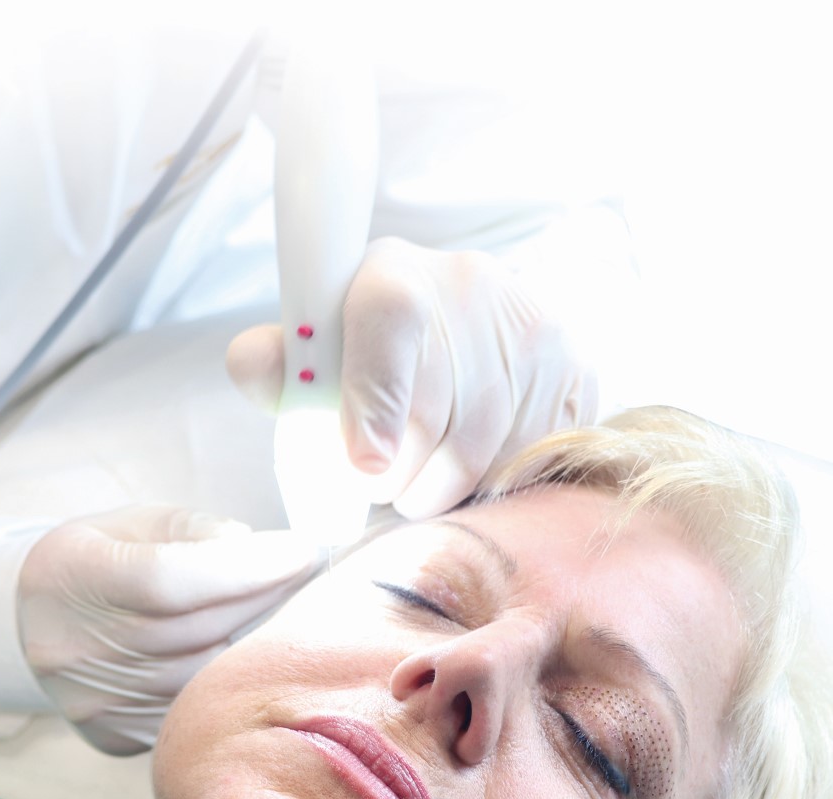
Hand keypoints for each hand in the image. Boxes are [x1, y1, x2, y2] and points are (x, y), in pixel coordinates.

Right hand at [17, 505, 317, 754]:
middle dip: (267, 596)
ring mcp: (92, 701)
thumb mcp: (137, 522)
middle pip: (196, 629)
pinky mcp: (115, 735)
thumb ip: (194, 531)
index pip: (167, 579)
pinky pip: (196, 709)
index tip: (300, 549)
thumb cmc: (104, 560)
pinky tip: (250, 652)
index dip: (243, 567)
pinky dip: (230, 680)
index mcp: (67, 576)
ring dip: (257, 640)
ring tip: (285, 609)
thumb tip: (256, 551)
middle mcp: (71, 648)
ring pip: (205, 675)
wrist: (39, 622)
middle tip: (311, 573)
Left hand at [227, 236, 599, 517]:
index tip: (361, 465)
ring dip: (442, 491)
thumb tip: (252, 363)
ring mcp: (536, 329)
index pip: (389, 322)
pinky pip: (532, 463)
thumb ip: (279, 364)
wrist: (468, 320)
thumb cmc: (372, 348)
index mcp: (393, 273)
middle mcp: (474, 287)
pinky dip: (495, 485)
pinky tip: (474, 471)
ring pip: (483, 454)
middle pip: (433, 418)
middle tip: (379, 483)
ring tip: (420, 482)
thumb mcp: (321, 347)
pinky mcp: (580, 370)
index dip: (373, 401)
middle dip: (396, 474)